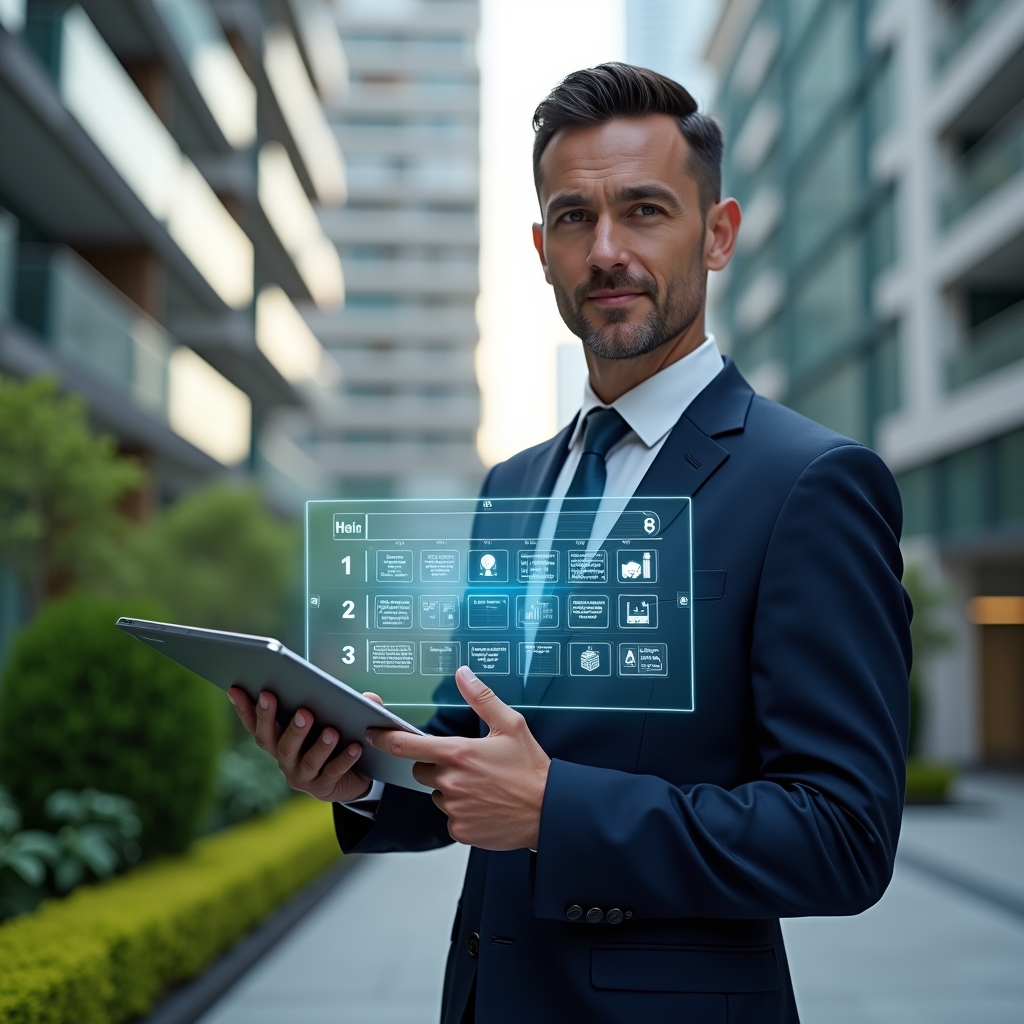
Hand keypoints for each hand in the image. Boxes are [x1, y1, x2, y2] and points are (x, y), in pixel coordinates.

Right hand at [227, 687, 383, 803]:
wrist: (352, 778)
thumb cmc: (336, 740)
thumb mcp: (335, 717)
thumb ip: (346, 704)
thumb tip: (367, 696)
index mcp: (279, 739)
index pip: (256, 724)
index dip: (244, 709)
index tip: (236, 688)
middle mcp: (284, 759)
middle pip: (273, 742)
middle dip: (276, 721)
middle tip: (293, 706)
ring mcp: (301, 775)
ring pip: (305, 760)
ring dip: (317, 744)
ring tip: (332, 731)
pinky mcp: (323, 787)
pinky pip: (333, 772)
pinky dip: (344, 759)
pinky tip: (356, 747)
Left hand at [366, 667, 550, 850]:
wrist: (549, 809)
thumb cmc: (531, 768)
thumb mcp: (510, 725)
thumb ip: (481, 698)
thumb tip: (464, 674)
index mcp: (458, 753)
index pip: (408, 745)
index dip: (386, 738)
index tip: (373, 734)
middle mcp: (451, 781)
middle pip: (421, 771)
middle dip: (436, 765)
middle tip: (467, 764)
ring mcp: (454, 808)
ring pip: (437, 795)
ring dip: (450, 789)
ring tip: (482, 786)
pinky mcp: (460, 830)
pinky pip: (449, 818)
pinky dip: (461, 812)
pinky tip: (484, 805)